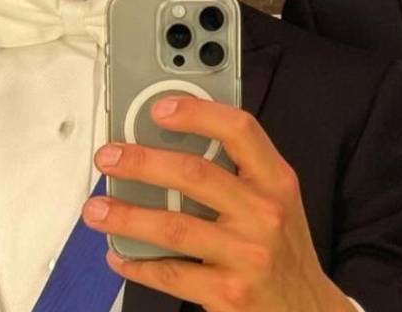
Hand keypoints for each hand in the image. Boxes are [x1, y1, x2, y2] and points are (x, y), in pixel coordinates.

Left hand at [82, 97, 352, 311]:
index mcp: (276, 181)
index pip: (240, 131)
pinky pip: (170, 274)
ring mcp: (246, 255)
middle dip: (142, 162)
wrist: (304, 309)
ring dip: (126, 216)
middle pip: (194, 175)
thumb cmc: (283, 249)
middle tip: (110, 157)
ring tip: (97, 208)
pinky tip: (120, 254)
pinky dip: (137, 263)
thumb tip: (174, 144)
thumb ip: (238, 171)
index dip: (197, 114)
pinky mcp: (228, 292)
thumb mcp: (278, 200)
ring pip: (173, 227)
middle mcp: (264, 213)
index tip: (160, 109)